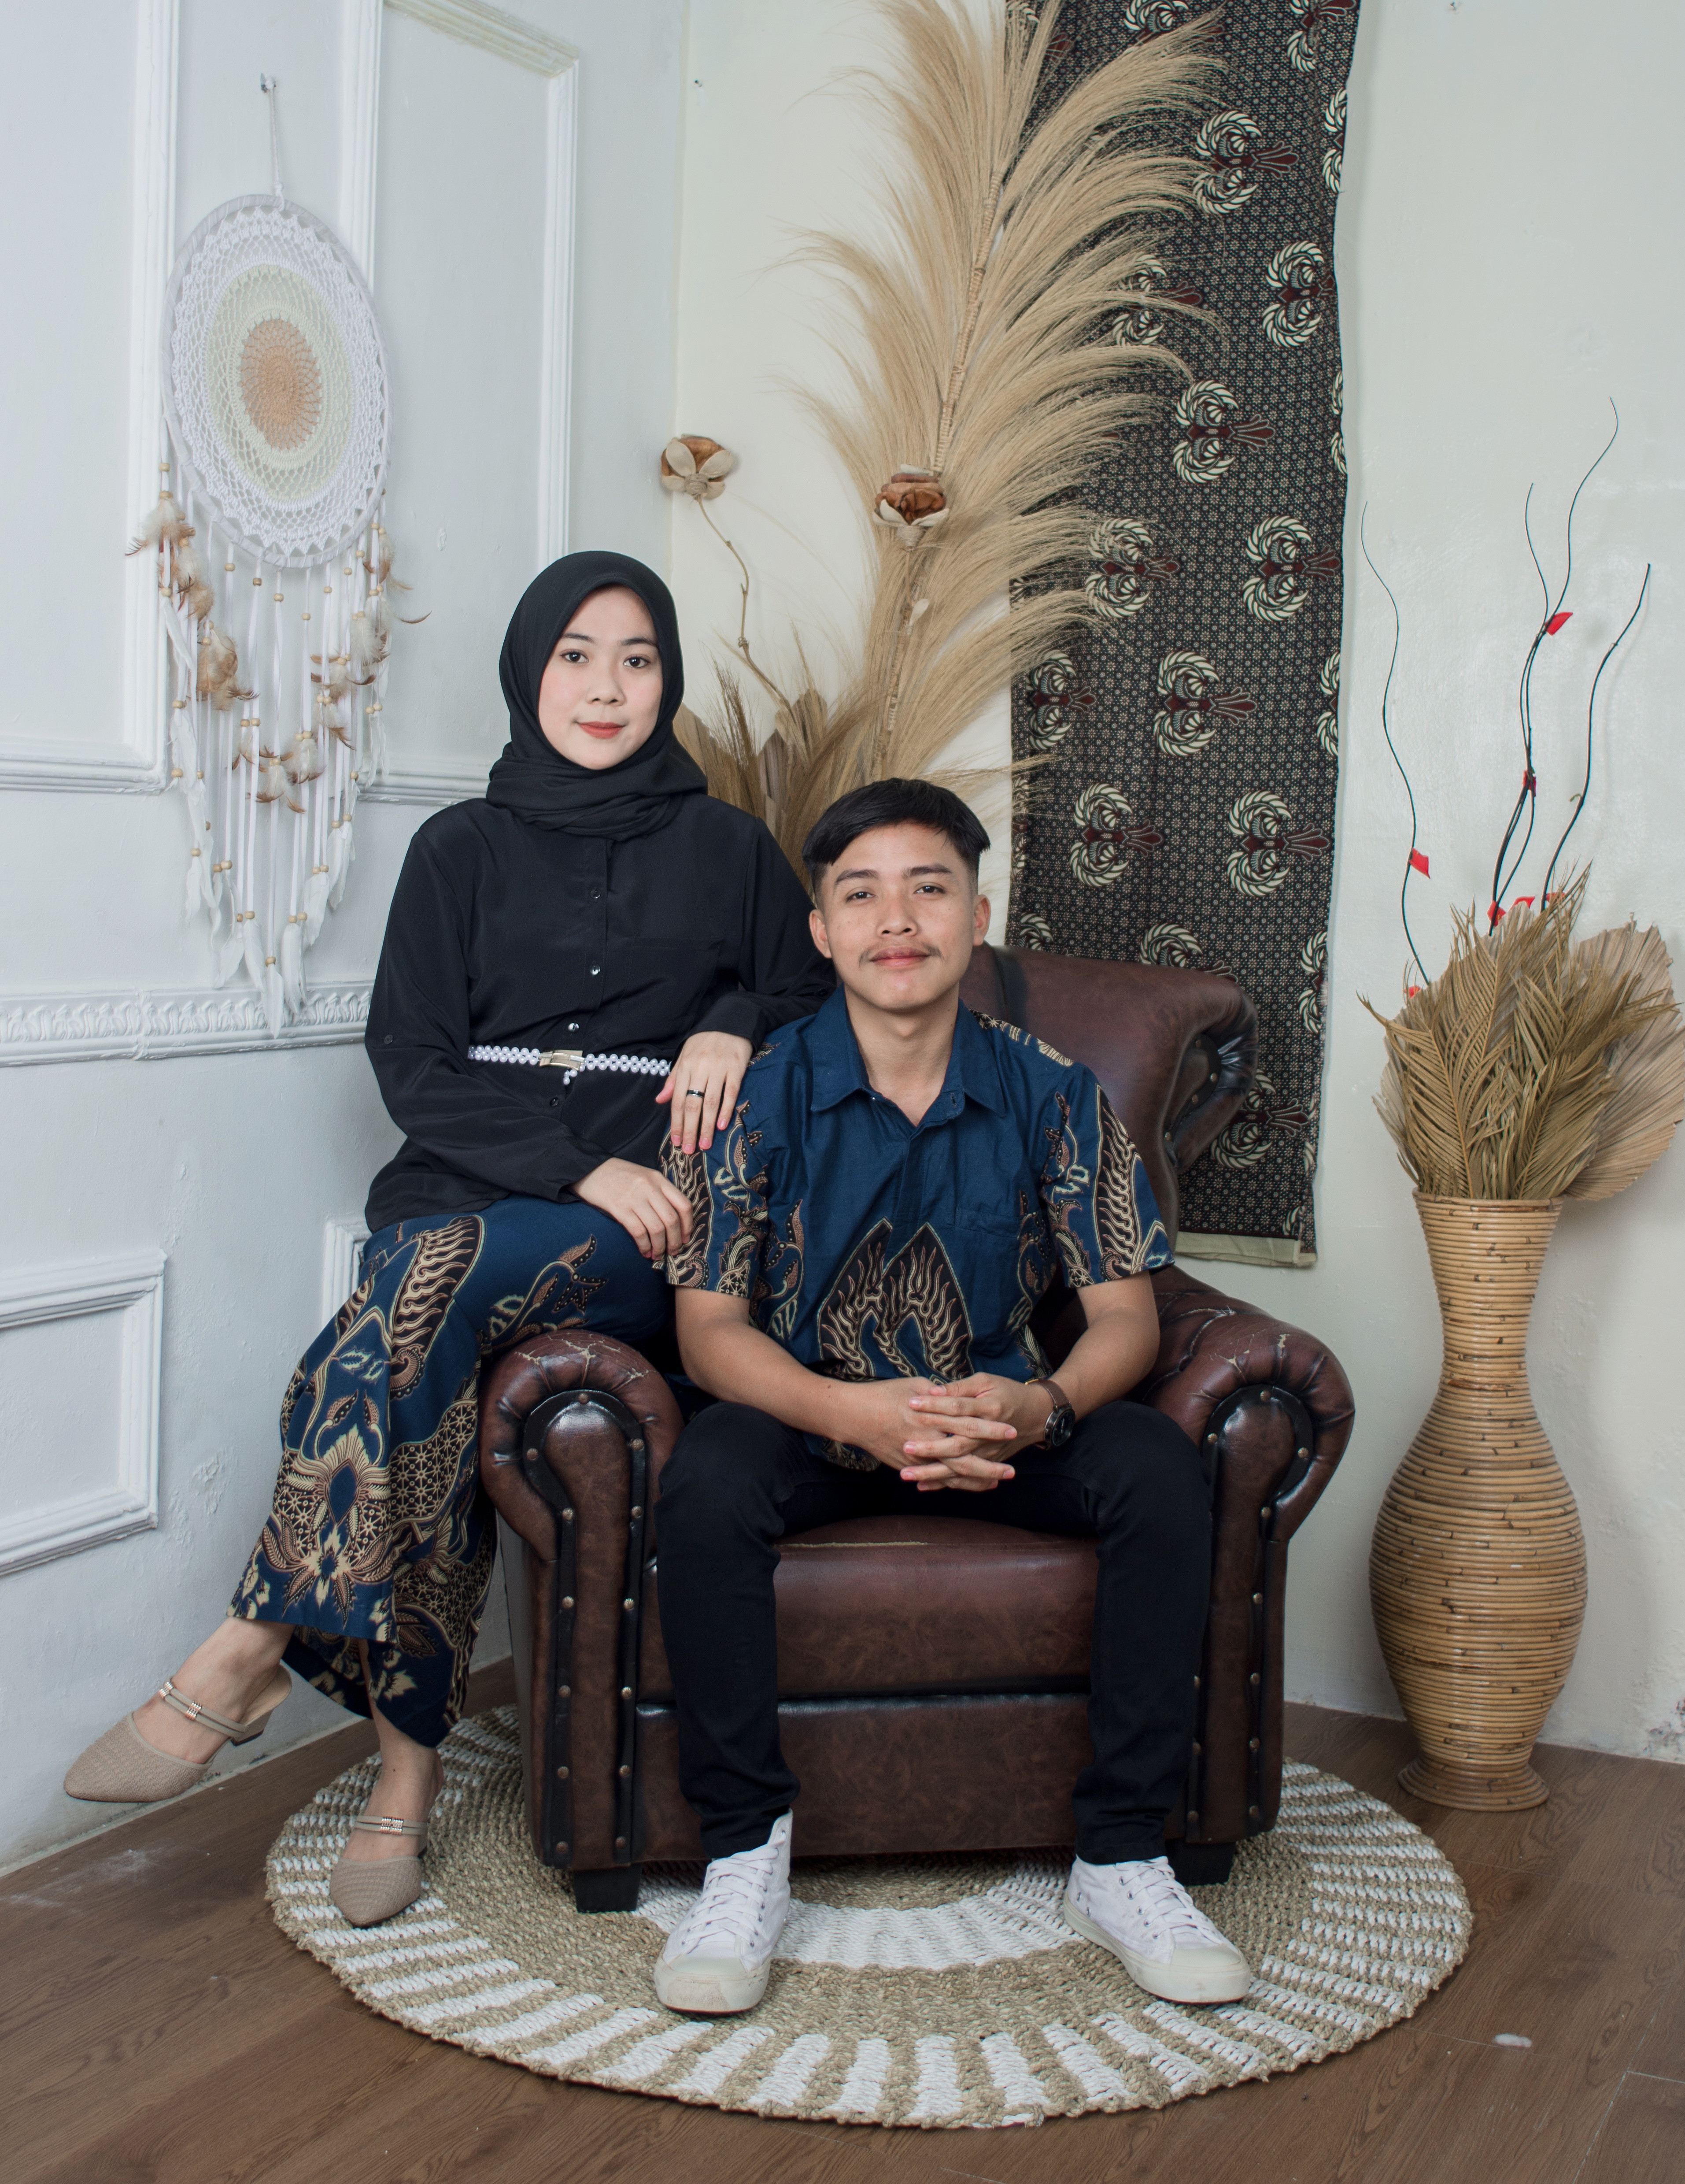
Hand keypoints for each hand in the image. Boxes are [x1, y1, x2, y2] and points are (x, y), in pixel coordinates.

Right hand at [573, 1157, 692, 1260]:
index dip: (688, 1225)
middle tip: (673, 1251)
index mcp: (659, 1179)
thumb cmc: (619, 1175)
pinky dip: (644, 1246)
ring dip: (660, 1247)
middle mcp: (649, 1188)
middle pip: (671, 1220)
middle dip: (675, 1241)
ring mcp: (634, 1197)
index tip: (686, 1238)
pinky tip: (644, 1252)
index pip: (683, 1205)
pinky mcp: (619, 1208)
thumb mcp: (644, 1176)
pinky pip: (638, 1232)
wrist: (589, 1169)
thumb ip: (659, 1192)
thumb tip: (674, 1221)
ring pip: (657, 1229)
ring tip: (658, 1255)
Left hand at [656, 1031, 754, 1153]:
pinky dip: (726, 1109)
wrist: (730, 1021)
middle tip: (689, 1149)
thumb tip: (660, 1100)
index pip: (679, 1099)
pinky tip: (722, 1126)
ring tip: (704, 1144)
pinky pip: (731, 1092)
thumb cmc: (705, 1042)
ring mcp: (720, 1068)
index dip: (677, 1122)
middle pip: (693, 1104)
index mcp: (686, 1066)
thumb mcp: (685, 1057)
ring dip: (706, 1125)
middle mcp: (701, 1068)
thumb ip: (674, 1080)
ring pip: (711, 1101)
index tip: (676, 1141)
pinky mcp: (737, 1068)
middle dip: (690, 1129)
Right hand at [832, 1378, 1018, 1493]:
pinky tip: (971, 1485)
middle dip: (989, 1464)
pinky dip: (955, 1483)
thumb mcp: (914, 1385)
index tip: (1011, 1430)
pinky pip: (936, 1478)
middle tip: (1013, 1470)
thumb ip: (939, 1392)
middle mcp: (925, 1439)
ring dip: (976, 1479)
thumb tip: (958, 1394)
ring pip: (951, 1473)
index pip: (967, 1423)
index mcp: (930, 1414)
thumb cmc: (884, 1394)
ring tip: (998, 1481)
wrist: (853, 1415)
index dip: (990, 1428)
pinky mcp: (908, 1466)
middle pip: (964, 1455)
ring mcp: (916, 1457)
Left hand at [902, 1375, 1050, 1491]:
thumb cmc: (1007, 1392)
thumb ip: (960, 1388)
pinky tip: (922, 1486)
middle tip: (905, 1447)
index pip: (958, 1408)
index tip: (911, 1403)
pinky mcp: (987, 1463)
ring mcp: (988, 1453)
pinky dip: (944, 1484)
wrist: (1035, 1415)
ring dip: (932, 1473)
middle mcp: (989, 1436)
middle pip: (957, 1444)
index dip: (935, 1405)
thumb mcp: (986, 1382)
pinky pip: (965, 1478)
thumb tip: (934, 1390)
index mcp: (989, 1409)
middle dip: (930, 1448)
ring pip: (959, 1467)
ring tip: (906, 1474)